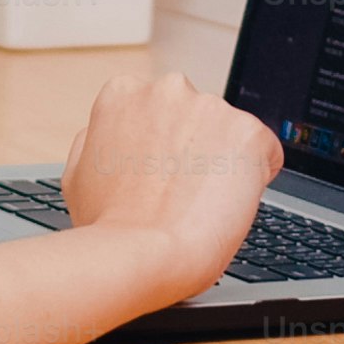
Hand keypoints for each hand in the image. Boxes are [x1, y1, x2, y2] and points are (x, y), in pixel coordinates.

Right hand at [59, 71, 277, 299]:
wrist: (144, 254)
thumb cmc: (108, 226)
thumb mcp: (78, 172)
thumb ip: (98, 139)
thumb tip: (110, 132)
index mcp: (125, 93)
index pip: (160, 110)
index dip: (165, 147)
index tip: (162, 175)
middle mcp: (168, 88)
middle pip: (197, 116)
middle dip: (196, 148)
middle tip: (183, 192)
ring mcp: (210, 107)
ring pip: (231, 134)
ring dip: (225, 163)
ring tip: (203, 204)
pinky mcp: (248, 132)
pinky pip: (265, 153)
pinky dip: (256, 178)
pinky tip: (229, 203)